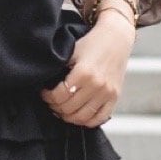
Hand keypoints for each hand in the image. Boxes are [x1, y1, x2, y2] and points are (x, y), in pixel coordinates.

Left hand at [39, 11, 133, 127]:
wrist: (116, 38)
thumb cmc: (91, 43)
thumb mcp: (72, 52)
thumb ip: (60, 69)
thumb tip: (45, 85)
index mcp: (83, 73)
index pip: (59, 96)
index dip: (48, 97)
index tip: (44, 93)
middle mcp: (97, 85)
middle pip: (69, 108)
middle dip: (56, 107)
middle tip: (51, 102)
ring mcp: (107, 93)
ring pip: (83, 117)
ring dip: (69, 117)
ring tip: (62, 110)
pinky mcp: (115, 97)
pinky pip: (100, 118)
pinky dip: (87, 121)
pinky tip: (78, 115)